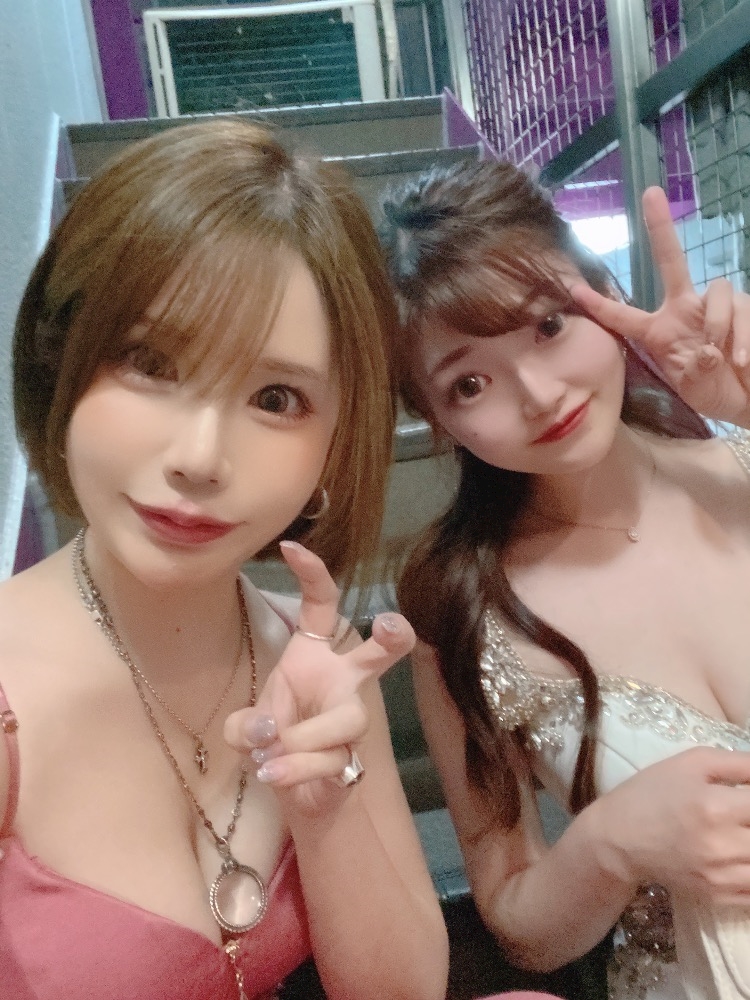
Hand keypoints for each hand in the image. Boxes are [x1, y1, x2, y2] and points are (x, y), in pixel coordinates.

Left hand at [224, 540, 413, 811]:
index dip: (312, 574)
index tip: (292, 547)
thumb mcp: (246, 727)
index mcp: (314, 656)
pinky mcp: (353, 758)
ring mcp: (351, 720)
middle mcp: (342, 681)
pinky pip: (331, 758)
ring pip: (347, 719)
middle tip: (392, 625)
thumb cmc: (274, 741)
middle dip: (393, 637)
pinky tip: (274, 775)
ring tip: (269, 756)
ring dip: (303, 738)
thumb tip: (270, 733)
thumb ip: (247, 726)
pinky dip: (296, 769)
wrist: (293, 792)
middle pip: (379, 653)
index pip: (322, 606)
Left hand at [571, 186, 749, 424]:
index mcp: (660, 330)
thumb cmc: (716, 393)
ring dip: (718, 326)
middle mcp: (685, 308)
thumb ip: (696, 372)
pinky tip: (742, 361)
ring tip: (722, 359)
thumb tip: (707, 351)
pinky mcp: (746, 307)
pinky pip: (740, 310)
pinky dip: (741, 338)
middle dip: (660, 228)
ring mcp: (716, 305)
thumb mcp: (696, 387)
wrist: (748, 397)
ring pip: (716, 293)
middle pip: (671, 261)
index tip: (573, 288)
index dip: (600, 304)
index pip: (624, 315)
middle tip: (650, 193)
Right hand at [594, 747, 749, 904]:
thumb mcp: (692, 763)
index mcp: (716, 806)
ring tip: (743, 832)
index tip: (749, 798)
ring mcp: (721, 876)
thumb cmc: (652, 792)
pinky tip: (743, 855)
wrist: (618, 838)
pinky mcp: (718, 896)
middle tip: (745, 815)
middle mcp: (722, 845)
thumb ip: (739, 764)